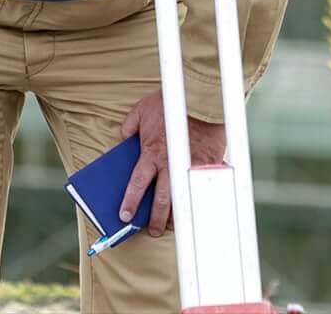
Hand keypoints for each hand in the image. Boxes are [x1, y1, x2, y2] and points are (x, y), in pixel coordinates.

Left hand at [118, 90, 226, 236]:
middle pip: (160, 200)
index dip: (130, 203)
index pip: (137, 185)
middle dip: (155, 219)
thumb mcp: (142, 109)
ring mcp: (189, 167)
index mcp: (151, 154)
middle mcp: (169, 164)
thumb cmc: (170, 103)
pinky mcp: (207, 165)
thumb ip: (130, 124)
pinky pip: (200, 187)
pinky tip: (194, 206)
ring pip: (182, 199)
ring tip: (171, 223)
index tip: (124, 217)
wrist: (200, 98)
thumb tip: (124, 135)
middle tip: (151, 230)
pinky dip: (197, 198)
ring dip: (176, 214)